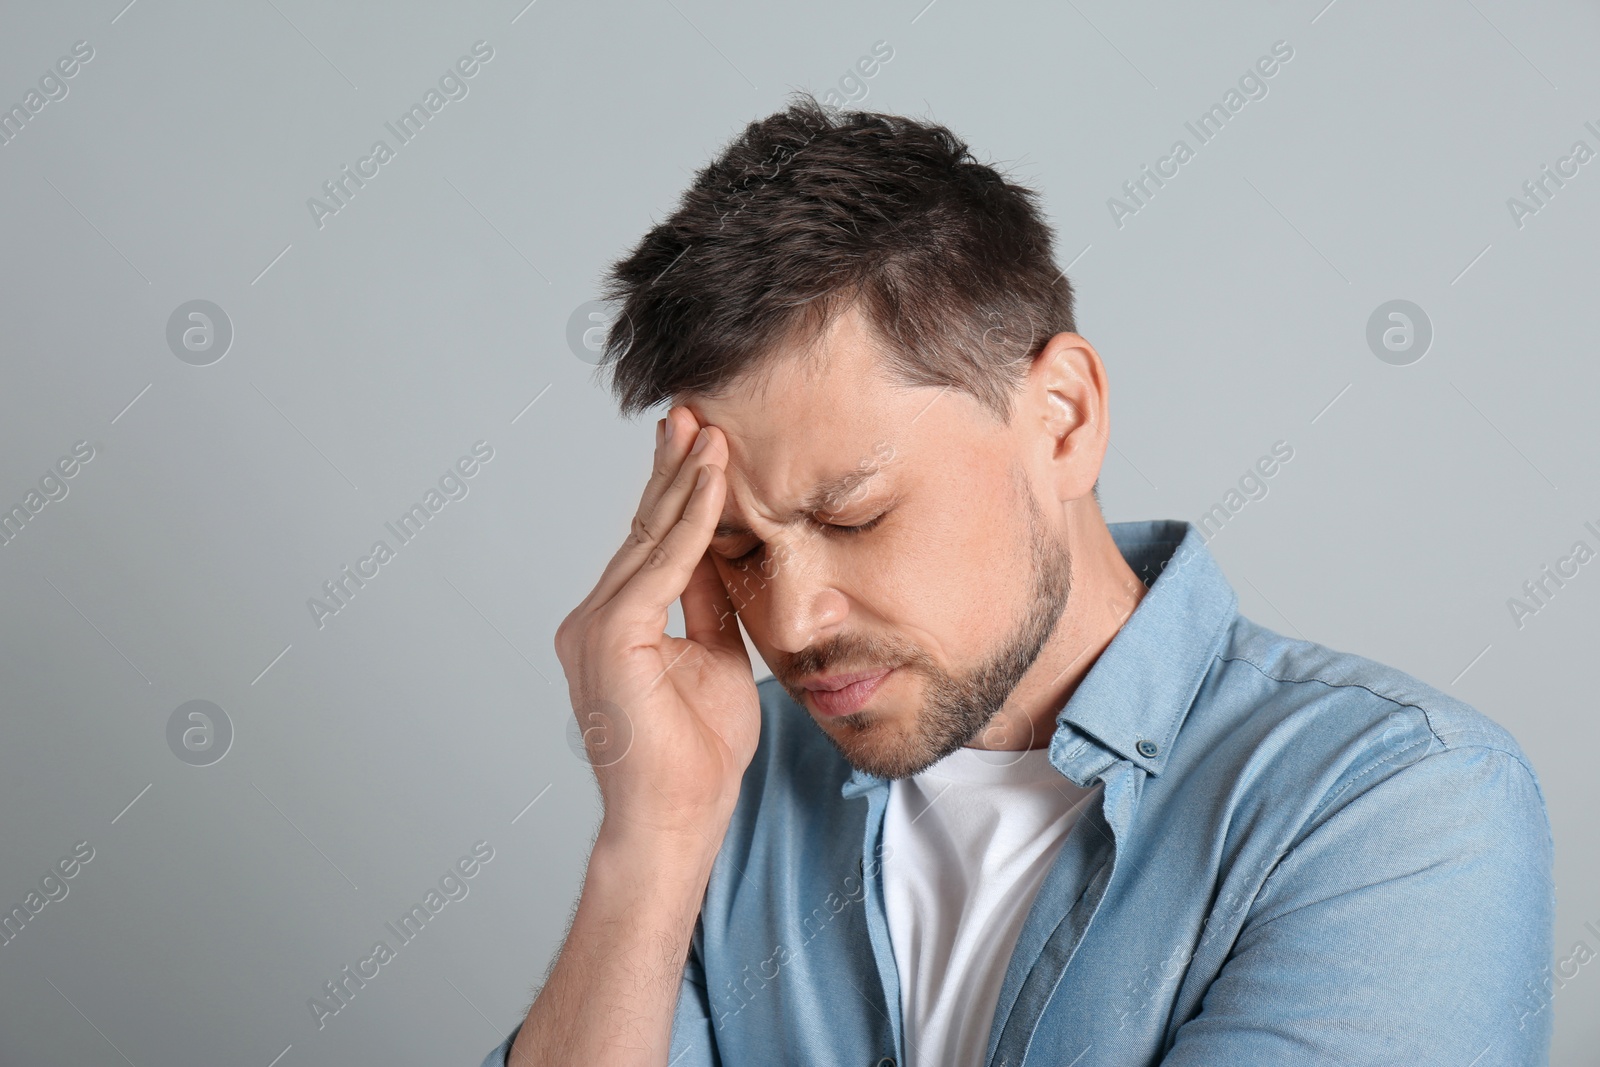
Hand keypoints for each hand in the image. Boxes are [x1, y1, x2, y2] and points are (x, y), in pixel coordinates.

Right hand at [554, 408, 759, 842]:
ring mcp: (594, 626)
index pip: (651, 546)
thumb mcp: (716, 657)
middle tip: (694, 411)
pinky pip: (661, 567)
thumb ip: (710, 603)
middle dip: (672, 469)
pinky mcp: (610, 636)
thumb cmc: (697, 754)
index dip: (677, 494)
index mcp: (616, 625)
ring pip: (649, 539)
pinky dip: (691, 522)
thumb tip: (723, 550)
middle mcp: (593, 618)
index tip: (702, 443)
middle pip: (643, 531)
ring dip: (684, 482)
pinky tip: (714, 482)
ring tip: (710, 429)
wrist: (679, 817)